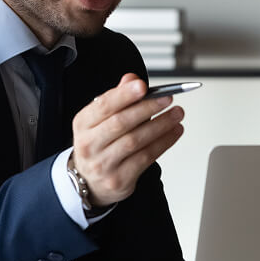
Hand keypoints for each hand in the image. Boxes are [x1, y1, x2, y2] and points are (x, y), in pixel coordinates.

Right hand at [70, 73, 184, 204]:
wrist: (91, 181)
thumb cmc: (100, 144)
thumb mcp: (101, 120)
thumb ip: (118, 98)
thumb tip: (132, 79)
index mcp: (83, 124)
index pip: (104, 106)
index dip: (124, 95)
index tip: (143, 86)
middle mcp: (89, 144)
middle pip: (121, 123)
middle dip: (147, 108)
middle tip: (168, 99)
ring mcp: (102, 164)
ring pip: (135, 141)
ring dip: (160, 125)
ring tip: (177, 114)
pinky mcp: (118, 179)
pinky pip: (145, 158)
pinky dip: (164, 142)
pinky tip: (175, 132)